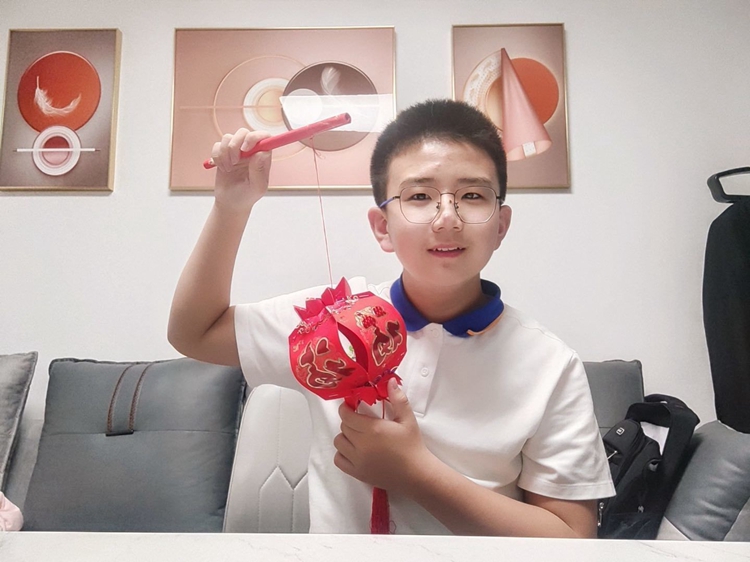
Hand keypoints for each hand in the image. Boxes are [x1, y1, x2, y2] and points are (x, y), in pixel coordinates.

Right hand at [211, 128, 271, 212]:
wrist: (231, 203)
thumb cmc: (248, 196)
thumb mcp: (257, 187)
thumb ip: (259, 170)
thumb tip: (261, 153)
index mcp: (262, 157)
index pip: (264, 137)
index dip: (255, 137)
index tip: (246, 148)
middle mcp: (250, 151)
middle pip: (243, 132)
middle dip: (236, 144)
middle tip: (235, 161)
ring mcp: (236, 151)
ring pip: (228, 137)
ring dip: (225, 153)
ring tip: (229, 168)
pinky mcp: (224, 153)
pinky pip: (217, 145)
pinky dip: (217, 156)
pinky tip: (222, 168)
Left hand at [333, 378, 433, 494]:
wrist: (416, 474)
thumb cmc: (412, 445)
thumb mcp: (408, 419)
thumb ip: (397, 398)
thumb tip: (390, 380)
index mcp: (373, 429)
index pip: (347, 415)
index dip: (346, 409)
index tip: (351, 406)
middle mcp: (361, 445)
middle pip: (343, 427)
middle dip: (349, 421)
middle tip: (360, 421)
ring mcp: (357, 460)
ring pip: (339, 443)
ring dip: (345, 437)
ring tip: (357, 436)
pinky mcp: (357, 473)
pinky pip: (338, 460)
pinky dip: (342, 453)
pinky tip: (354, 450)